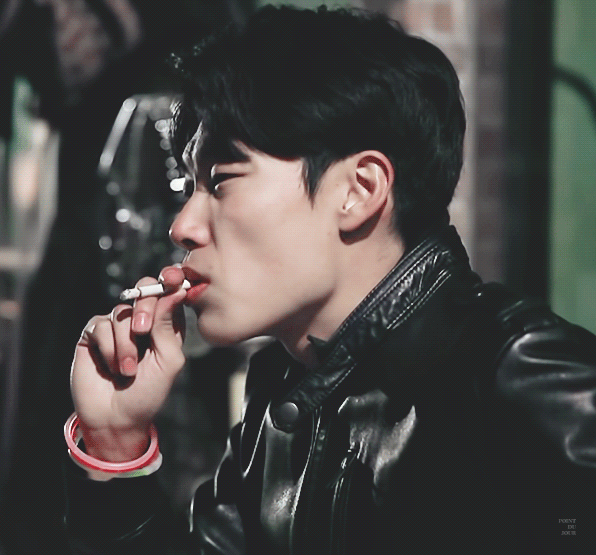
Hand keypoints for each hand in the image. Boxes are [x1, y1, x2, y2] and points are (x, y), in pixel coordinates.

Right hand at [70, 266, 186, 461]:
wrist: (116, 419)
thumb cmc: (149, 393)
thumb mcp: (168, 360)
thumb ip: (168, 326)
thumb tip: (176, 291)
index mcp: (167, 326)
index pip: (170, 294)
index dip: (170, 283)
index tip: (172, 277)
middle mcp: (143, 322)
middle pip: (145, 291)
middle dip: (145, 307)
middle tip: (142, 331)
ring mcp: (118, 327)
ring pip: (122, 313)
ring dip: (125, 345)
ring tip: (127, 371)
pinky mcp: (94, 334)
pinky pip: (101, 325)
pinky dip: (108, 348)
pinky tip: (111, 367)